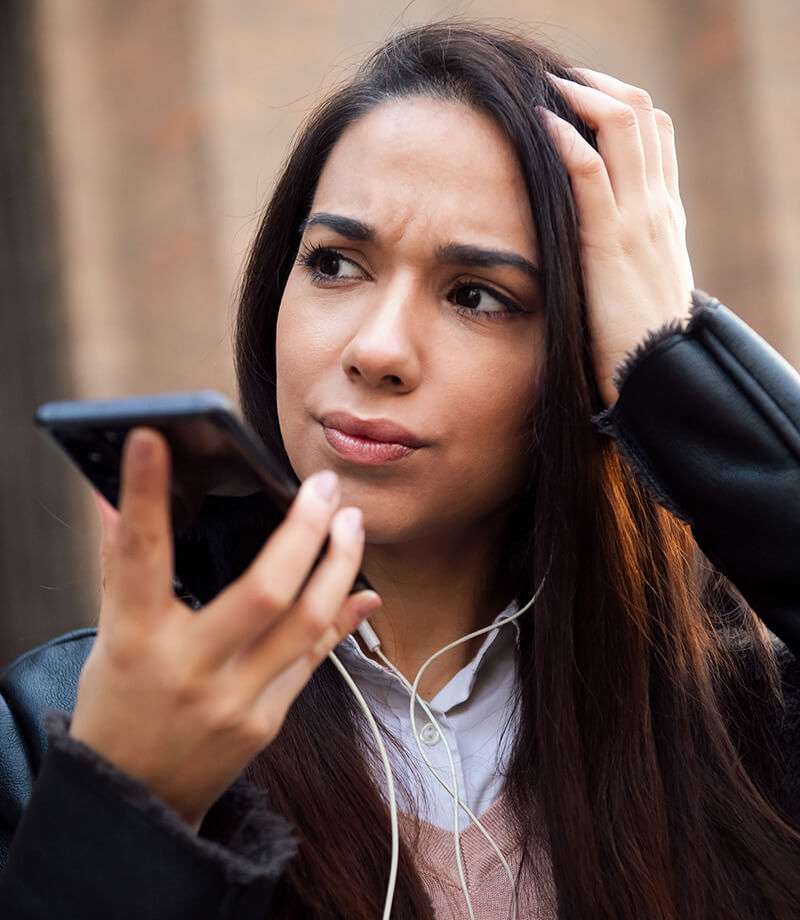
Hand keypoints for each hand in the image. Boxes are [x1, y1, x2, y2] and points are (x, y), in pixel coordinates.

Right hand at [71, 427, 380, 830]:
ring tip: (351, 522)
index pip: (141, 557)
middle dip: (304, 530)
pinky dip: (341, 617)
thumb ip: (121, 568)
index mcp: (135, 641)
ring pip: (307, 623)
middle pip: (264, 591)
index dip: (144, 495)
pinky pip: (316, 658)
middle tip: (325, 486)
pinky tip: (362, 587)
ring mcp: (235, 700)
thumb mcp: (109, 636)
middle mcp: (190, 671)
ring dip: (340, 564)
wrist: (136, 796)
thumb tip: (115, 501)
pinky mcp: (267, 720)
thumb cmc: (119, 704)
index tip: (152, 440)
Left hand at [537, 67, 695, 407]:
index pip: (654, 134)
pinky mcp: (611, 241)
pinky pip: (591, 171)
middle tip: (558, 78)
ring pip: (623, 126)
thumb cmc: (639, 339)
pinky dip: (566, 139)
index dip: (618, 103)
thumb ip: (623, 254)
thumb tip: (589, 242)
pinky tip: (541, 124)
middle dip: (597, 86)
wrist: (657, 374)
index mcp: (663, 213)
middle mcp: (656, 205)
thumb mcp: (639, 286)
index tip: (579, 97)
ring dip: (582, 96)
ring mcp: (639, 218)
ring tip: (546, 87)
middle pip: (641, 114)